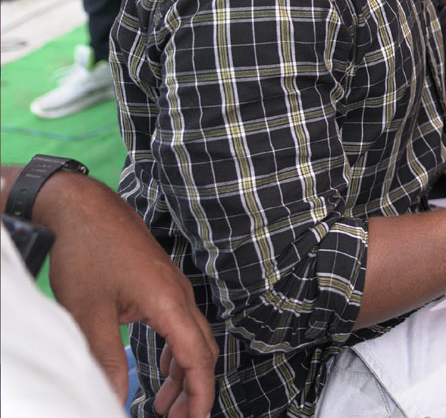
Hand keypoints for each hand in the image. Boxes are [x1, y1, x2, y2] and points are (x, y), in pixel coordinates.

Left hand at [40, 174, 216, 416]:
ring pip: (192, 338)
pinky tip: (161, 368)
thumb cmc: (87, 251)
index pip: (197, 357)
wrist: (83, 208)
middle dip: (194, 389)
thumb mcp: (88, 313)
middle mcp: (179, 294)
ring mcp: (173, 287)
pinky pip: (181, 324)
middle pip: (202, 350)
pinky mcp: (162, 284)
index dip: (200, 393)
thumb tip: (114, 397)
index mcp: (168, 301)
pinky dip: (176, 352)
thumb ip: (106, 359)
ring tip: (165, 404)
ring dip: (183, 372)